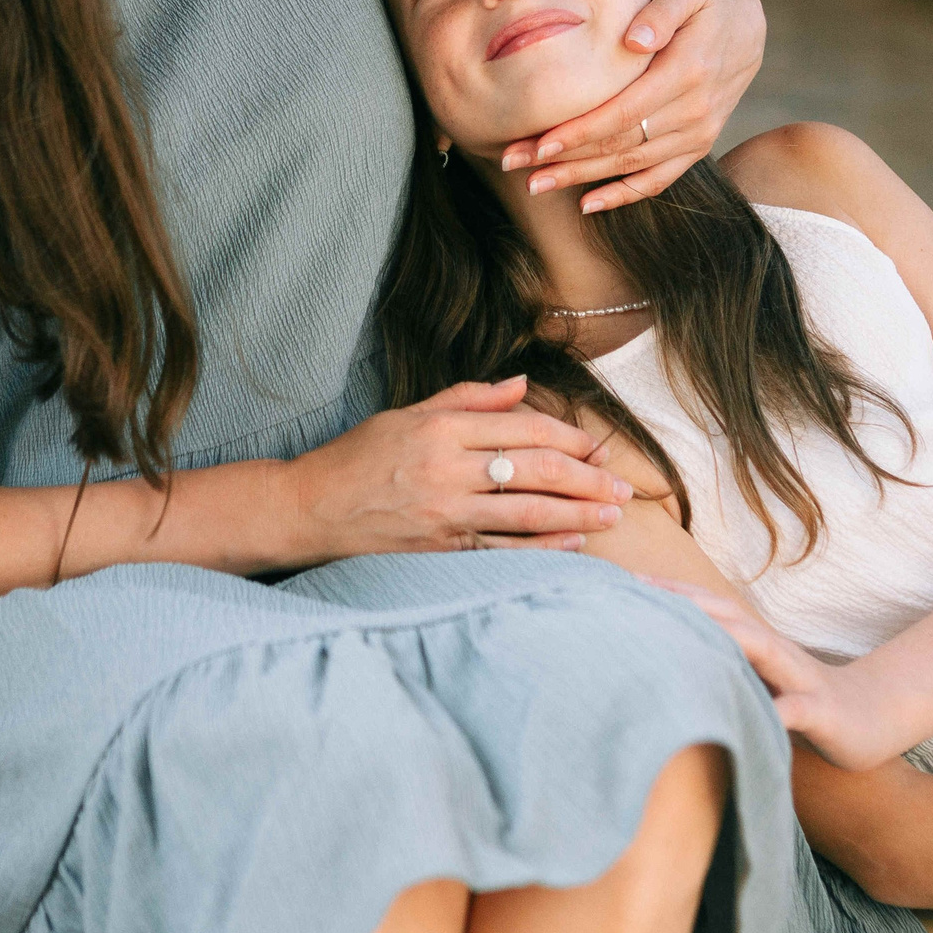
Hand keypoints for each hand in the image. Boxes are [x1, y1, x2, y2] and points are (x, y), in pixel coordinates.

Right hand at [285, 377, 630, 562]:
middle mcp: (448, 468)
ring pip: (528, 512)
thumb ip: (468, 399)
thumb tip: (521, 384)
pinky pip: (503, 549)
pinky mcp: (440, 549)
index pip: (524, 429)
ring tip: (611, 515)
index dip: (569, 439)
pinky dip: (542, 547)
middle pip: (536, 469)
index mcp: (443, 428)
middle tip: (623, 487)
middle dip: (587, 478)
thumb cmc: (357, 457)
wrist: (309, 509)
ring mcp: (445, 512)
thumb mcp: (407, 413)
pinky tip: (572, 544)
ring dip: (578, 514)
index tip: (597, 448)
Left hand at [499, 0, 764, 213]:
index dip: (580, 131)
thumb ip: (661, 12)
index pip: (624, 111)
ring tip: (535, 183)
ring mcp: (698, 135)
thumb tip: (634, 39)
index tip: (539, 142)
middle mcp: (694, 112)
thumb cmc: (707, 8)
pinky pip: (659, 180)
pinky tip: (586, 204)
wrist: (749, 35)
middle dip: (564, 158)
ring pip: (632, 166)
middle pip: (620, 144)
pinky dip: (623, 195)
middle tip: (514, 163)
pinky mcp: (697, 148)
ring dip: (581, 178)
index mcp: (687, 73)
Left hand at [646, 578, 912, 768]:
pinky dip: (777, 710)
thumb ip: (719, 663)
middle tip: (638, 589)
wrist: (869, 719)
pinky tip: (757, 717)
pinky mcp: (821, 712)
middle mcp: (774, 649)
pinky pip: (797, 710)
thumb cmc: (798, 700)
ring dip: (726, 636)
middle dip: (684, 600)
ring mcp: (799, 677)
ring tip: (685, 630)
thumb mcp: (754, 679)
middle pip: (728, 615)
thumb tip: (660, 657)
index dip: (667, 592)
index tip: (621, 580)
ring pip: (762, 648)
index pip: (707, 609)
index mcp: (754, 642)